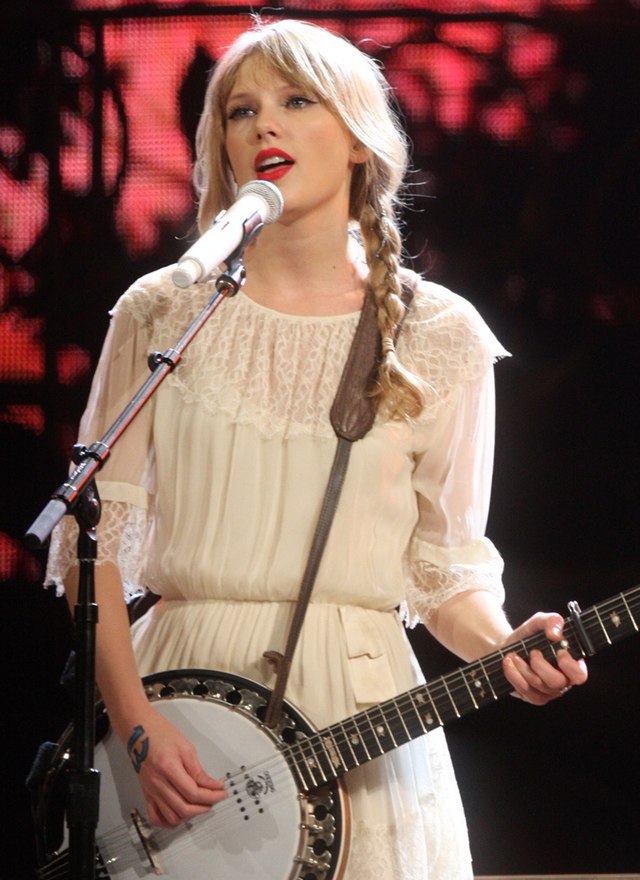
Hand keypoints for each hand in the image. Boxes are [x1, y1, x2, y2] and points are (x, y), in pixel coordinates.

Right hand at [124, 708, 227, 826]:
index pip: (193, 792)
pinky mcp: (146, 794)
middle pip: (184, 808)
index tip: (221, 792)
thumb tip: (212, 785)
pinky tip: (179, 815)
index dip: (211, 795)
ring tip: (200, 806)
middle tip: (214, 799)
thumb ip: (198, 771)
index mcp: (169, 768)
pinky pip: (155, 817)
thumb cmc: (161, 734)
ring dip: (189, 816)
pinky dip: (169, 821)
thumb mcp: (186, 748)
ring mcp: (151, 791)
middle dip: (204, 807)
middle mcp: (158, 783)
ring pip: (172, 816)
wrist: (140, 732)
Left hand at [501, 612, 587, 705]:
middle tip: (532, 652)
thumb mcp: (539, 622)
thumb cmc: (530, 636)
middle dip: (540, 666)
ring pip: (539, 688)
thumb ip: (551, 621)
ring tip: (513, 655)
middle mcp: (562, 682)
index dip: (569, 666)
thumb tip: (555, 634)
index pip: (579, 675)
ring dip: (523, 669)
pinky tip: (509, 664)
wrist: (508, 647)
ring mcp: (547, 692)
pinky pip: (525, 693)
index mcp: (570, 665)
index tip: (559, 651)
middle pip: (557, 683)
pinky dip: (514, 676)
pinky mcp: (532, 696)